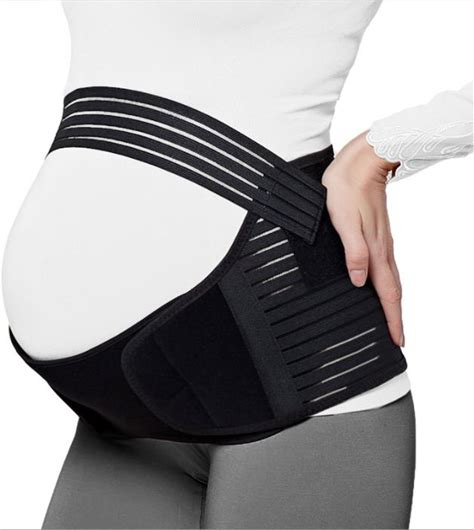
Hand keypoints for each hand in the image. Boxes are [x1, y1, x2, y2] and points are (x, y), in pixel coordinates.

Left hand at [321, 131, 403, 346]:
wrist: (362, 163)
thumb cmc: (348, 190)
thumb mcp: (344, 222)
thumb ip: (353, 252)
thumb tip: (358, 280)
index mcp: (376, 251)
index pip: (387, 293)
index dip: (392, 318)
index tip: (397, 339)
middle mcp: (383, 250)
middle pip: (393, 291)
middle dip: (395, 316)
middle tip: (397, 336)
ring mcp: (383, 243)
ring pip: (391, 279)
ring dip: (391, 301)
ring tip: (390, 318)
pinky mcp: (378, 235)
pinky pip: (386, 267)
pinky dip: (386, 283)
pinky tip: (378, 284)